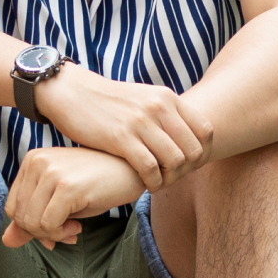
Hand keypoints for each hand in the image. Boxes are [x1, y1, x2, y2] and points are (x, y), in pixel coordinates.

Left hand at [0, 146, 145, 248]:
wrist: (135, 171)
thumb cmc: (100, 186)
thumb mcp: (61, 202)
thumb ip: (33, 219)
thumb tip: (6, 242)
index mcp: (33, 160)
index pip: (12, 206)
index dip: (30, 226)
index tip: (55, 229)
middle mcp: (37, 162)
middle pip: (19, 216)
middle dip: (40, 234)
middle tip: (66, 233)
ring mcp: (51, 172)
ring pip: (31, 222)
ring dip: (52, 235)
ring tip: (72, 230)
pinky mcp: (67, 186)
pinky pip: (47, 224)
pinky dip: (60, 233)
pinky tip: (77, 228)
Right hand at [31, 67, 212, 192]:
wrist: (72, 92)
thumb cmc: (109, 101)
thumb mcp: (145, 97)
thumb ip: (166, 112)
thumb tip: (189, 134)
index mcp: (168, 98)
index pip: (205, 131)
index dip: (203, 154)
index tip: (190, 166)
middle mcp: (159, 108)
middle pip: (193, 150)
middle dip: (188, 170)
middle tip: (174, 178)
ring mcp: (141, 122)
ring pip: (175, 161)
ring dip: (171, 179)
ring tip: (160, 183)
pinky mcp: (120, 138)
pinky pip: (150, 168)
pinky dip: (153, 182)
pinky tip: (146, 185)